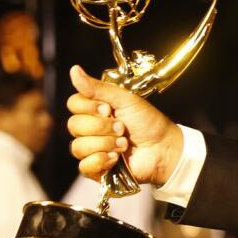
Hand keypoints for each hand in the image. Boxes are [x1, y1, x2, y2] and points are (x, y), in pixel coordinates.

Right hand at [65, 65, 182, 185]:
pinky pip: (84, 166)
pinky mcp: (97, 168)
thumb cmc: (149, 123)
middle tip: (122, 128)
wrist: (164, 148)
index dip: (89, 107)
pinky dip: (101, 161)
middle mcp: (91, 129)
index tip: (109, 109)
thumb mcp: (125, 99)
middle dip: (101, 127)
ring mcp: (93, 149)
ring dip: (105, 144)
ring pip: (78, 146)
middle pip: (74, 125)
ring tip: (124, 144)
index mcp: (95, 110)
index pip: (73, 104)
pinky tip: (116, 158)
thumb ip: (98, 87)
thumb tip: (74, 70)